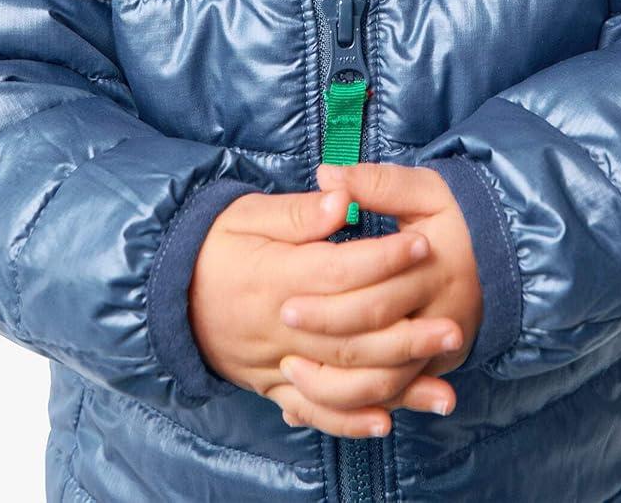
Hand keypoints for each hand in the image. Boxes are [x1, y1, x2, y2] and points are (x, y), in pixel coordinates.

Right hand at [189, 185, 466, 437]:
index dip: (384, 258)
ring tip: (441, 379)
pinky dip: (350, 422)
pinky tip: (389, 421)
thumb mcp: (247, 213)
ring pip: (341, 380)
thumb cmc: (215, 244)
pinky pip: (314, 412)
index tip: (422, 242)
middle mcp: (279, 327)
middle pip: (350, 335)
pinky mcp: (273, 387)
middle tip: (453, 325)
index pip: (338, 272)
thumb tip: (339, 199)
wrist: (167, 292)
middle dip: (406, 332)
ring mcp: (276, 363)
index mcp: (274, 276)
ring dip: (394, 382)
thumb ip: (296, 212)